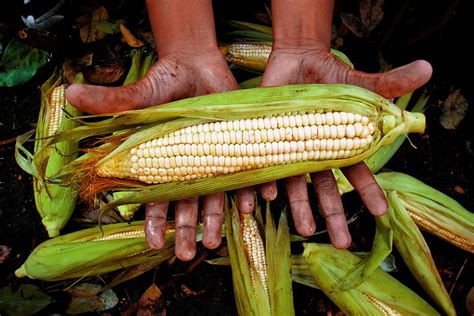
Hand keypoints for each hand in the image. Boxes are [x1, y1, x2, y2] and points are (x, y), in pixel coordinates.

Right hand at [66, 0, 237, 260]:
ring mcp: (212, 160)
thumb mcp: (140, 94)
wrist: (197, 66)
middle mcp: (187, 167)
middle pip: (186, 205)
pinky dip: (246, 190)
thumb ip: (112, 101)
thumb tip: (70, 93)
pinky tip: (249, 205)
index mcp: (162, 162)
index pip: (154, 197)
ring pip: (213, 197)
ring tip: (215, 242)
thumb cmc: (163, 83)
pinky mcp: (234, 148)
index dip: (153, 221)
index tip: (153, 244)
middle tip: (188, 254)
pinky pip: (242, 174)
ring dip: (214, 220)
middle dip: (186, 230)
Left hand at [239, 0, 432, 247]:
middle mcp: (314, 154)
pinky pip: (263, 166)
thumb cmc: (331, 76)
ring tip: (304, 229)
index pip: (357, 173)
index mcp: (338, 145)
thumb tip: (427, 68)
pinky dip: (262, 183)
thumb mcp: (361, 83)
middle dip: (333, 215)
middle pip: (324, 188)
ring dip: (299, 206)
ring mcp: (290, 149)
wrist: (297, 61)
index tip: (381, 213)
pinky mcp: (267, 139)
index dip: (369, 192)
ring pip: (294, 184)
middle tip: (342, 243)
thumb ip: (389, 83)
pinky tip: (264, 197)